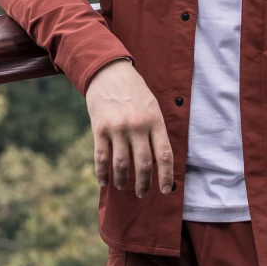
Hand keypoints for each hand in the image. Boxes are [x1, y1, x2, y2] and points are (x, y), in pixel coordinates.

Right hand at [85, 59, 174, 198]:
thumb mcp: (152, 106)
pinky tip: (104, 181)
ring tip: (123, 186)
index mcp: (155, 121)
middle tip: (142, 193)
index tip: (165, 190)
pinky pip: (101, 157)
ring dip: (122, 180)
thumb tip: (156, 162)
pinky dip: (102, 172)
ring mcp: (117, 128)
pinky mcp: (100, 128)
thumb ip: (155, 131)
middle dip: (143, 184)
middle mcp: (137, 126)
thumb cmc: (135, 91)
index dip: (166, 176)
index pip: (164, 155)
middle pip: (143, 164)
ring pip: (121, 164)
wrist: (109, 71)